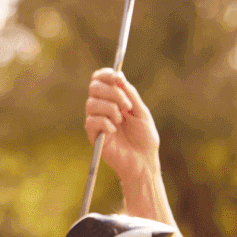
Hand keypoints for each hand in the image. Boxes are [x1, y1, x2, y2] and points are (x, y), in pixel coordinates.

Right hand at [84, 68, 160, 187]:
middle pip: (94, 87)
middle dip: (112, 92)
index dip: (106, 74)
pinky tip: (114, 132)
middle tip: (127, 106)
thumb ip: (130, 94)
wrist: (143, 161)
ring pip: (92, 103)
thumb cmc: (145, 138)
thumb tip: (119, 76)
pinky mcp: (93, 136)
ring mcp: (97, 121)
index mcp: (114, 99)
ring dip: (110, 109)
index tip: (118, 77)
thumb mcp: (141, 111)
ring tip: (121, 121)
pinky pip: (92, 121)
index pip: (100, 79)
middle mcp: (103, 108)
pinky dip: (105, 123)